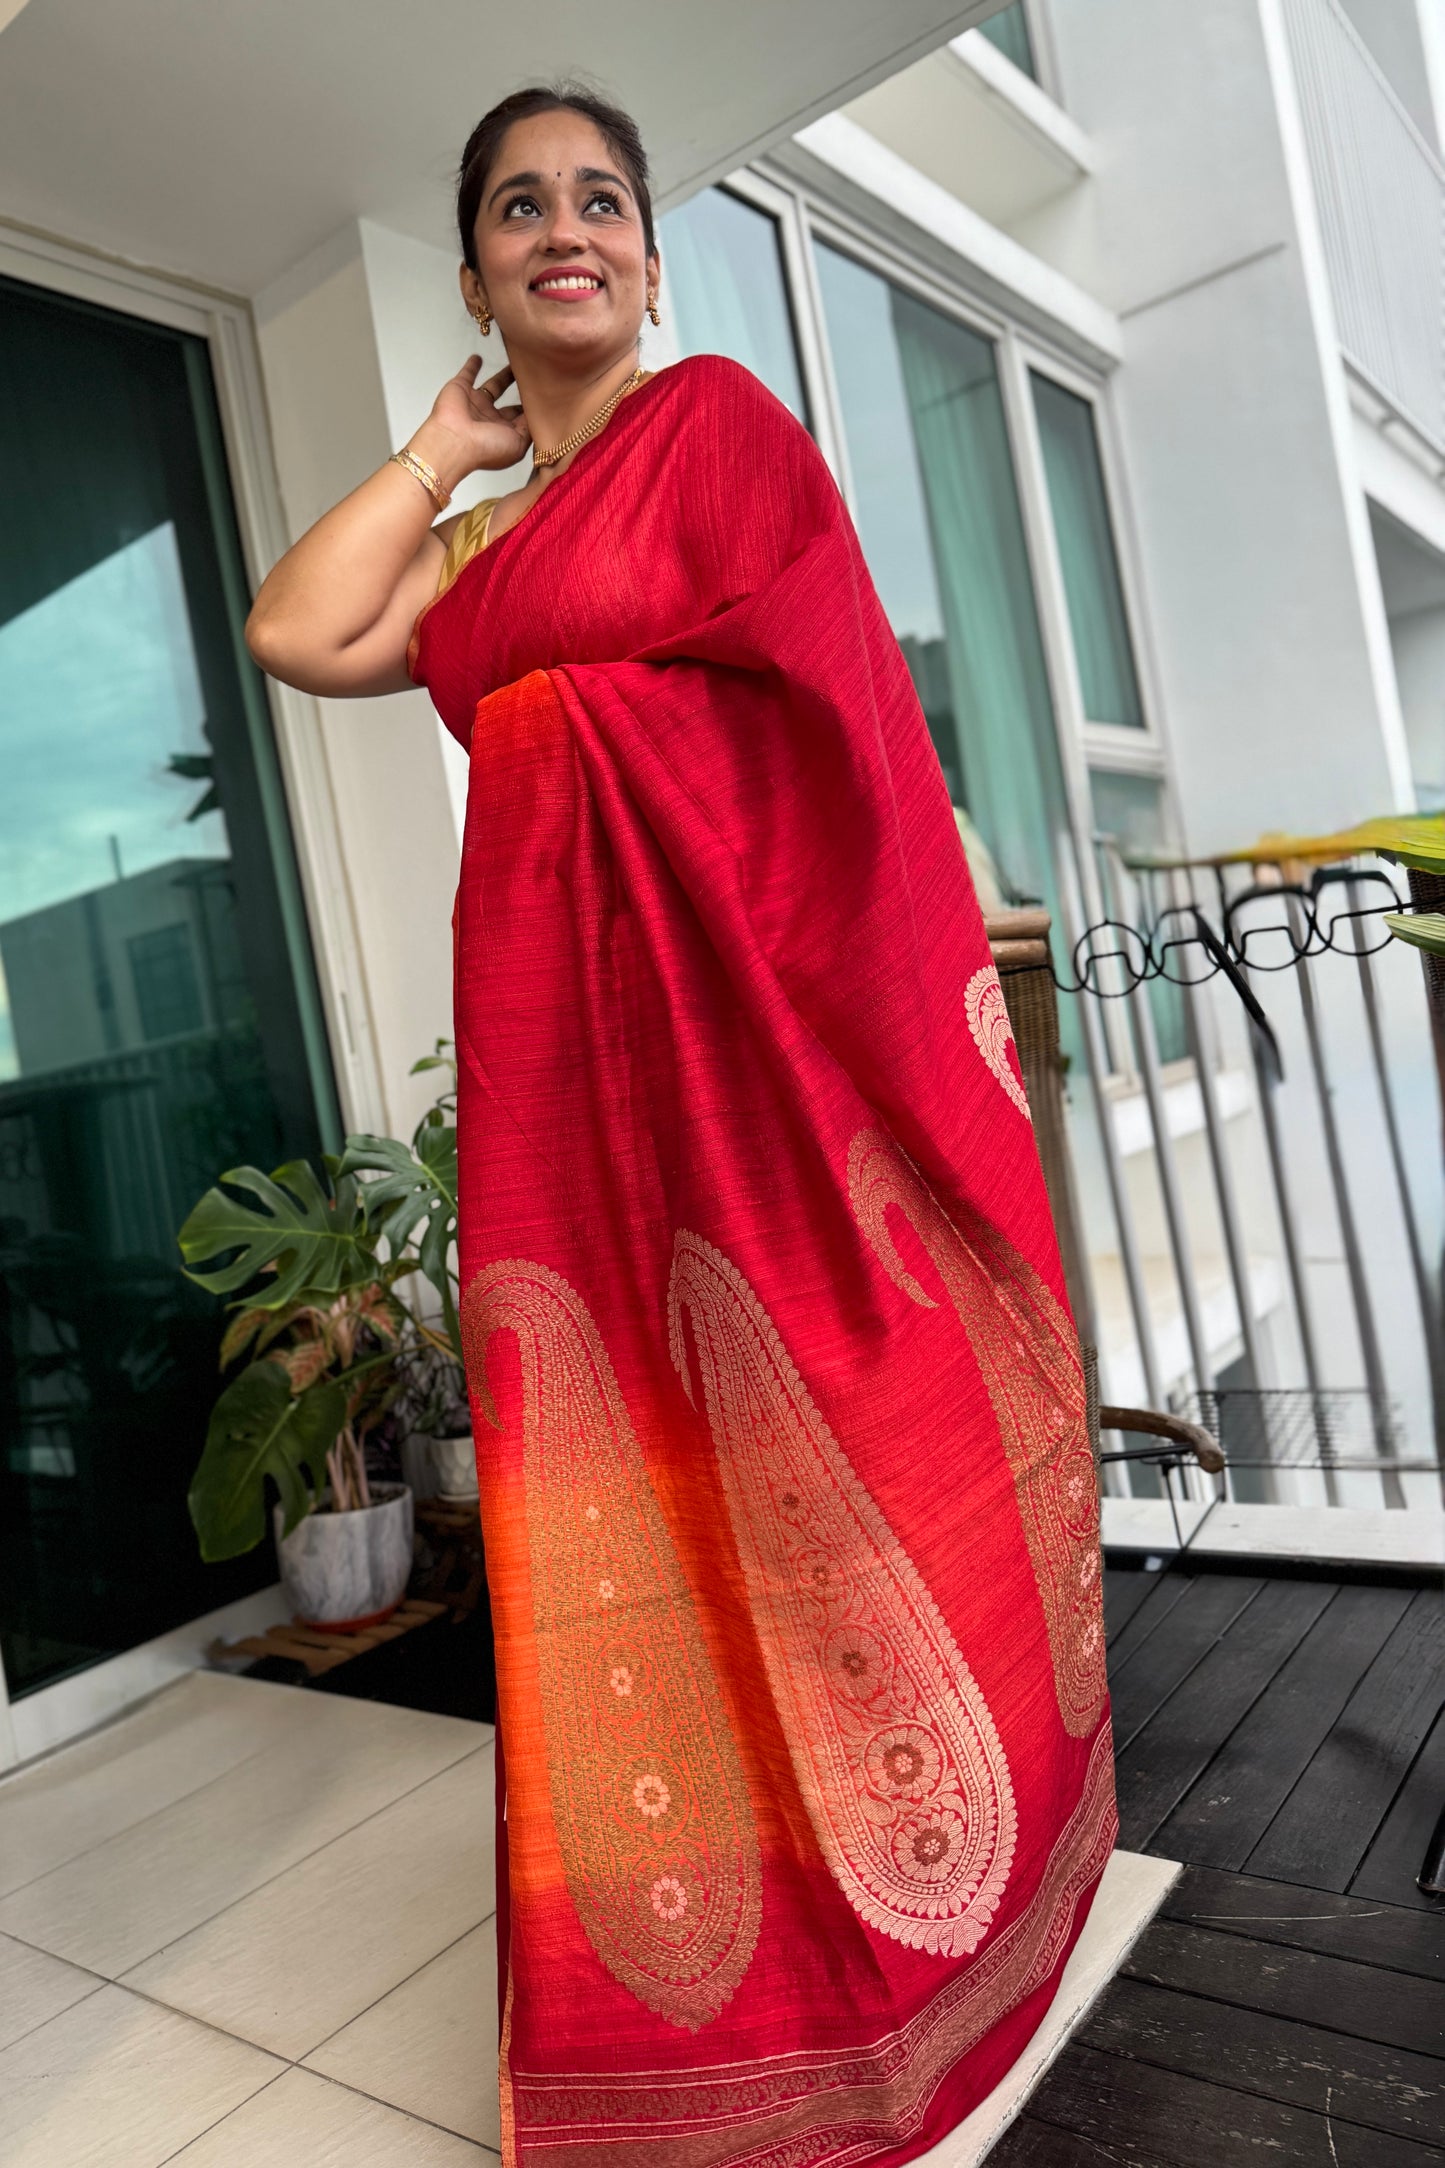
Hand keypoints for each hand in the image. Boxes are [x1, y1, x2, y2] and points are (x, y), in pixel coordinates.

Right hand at [420, 359, 532, 481]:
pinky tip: (479, 358)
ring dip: (505, 375)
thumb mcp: (519, 444)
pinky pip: (468, 373)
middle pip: (510, 403)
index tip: (549, 396)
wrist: (454, 441)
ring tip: (517, 363)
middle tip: (536, 377)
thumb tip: (537, 413)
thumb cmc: (485, 448)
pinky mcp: (461, 388)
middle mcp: (490, 420)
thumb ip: (530, 428)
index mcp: (504, 434)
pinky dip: (472, 365)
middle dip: (522, 392)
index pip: (523, 420)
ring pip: (494, 386)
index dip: (535, 409)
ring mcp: (475, 404)